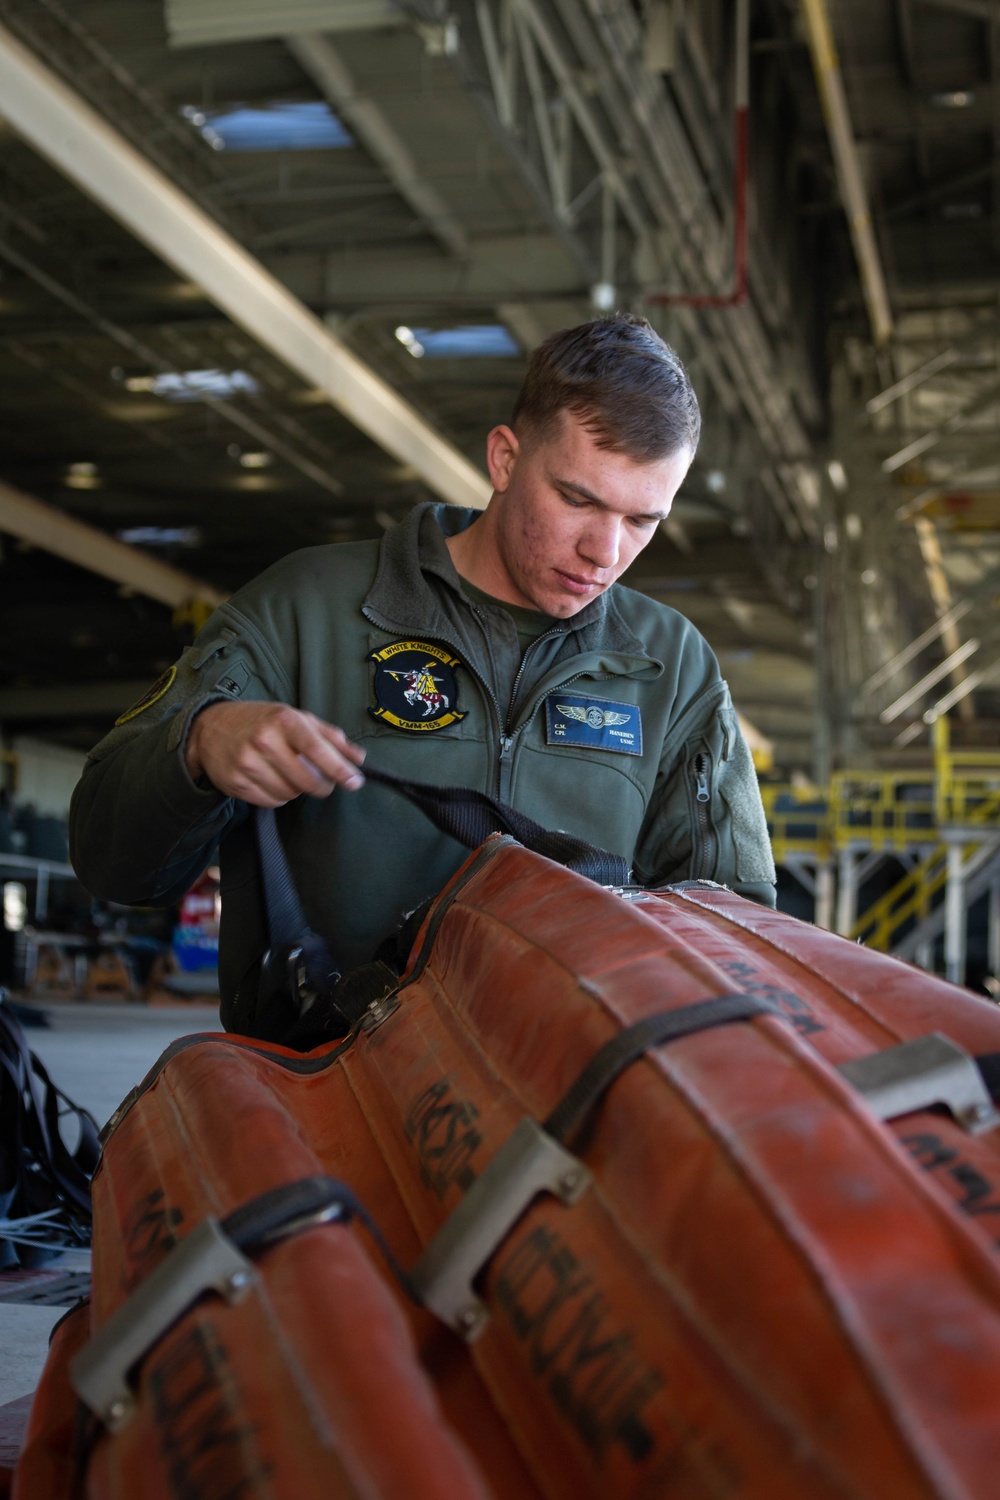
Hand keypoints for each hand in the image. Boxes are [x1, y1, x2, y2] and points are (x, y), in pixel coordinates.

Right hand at [185, 701, 364, 806]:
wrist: (211, 728)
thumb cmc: (261, 721)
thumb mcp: (297, 718)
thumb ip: (330, 737)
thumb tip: (358, 759)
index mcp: (283, 720)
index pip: (317, 749)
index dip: (339, 769)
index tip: (355, 782)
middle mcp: (264, 740)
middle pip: (307, 780)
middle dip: (321, 785)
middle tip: (321, 780)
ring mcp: (247, 763)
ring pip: (290, 794)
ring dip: (296, 789)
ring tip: (287, 772)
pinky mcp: (236, 783)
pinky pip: (271, 802)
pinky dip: (278, 796)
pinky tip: (271, 779)